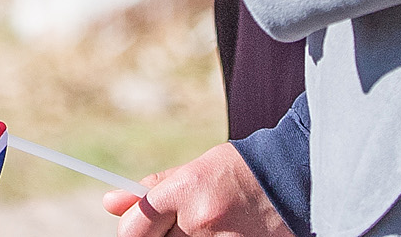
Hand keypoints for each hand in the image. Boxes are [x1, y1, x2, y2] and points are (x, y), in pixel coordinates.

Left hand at [102, 145, 294, 235]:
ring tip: (208, 226)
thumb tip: (109, 202)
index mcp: (186, 190)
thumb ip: (151, 190)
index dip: (130, 228)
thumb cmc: (236, 172)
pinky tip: (223, 233)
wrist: (291, 181)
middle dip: (159, 236)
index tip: (136, 227)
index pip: (134, 225)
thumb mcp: (192, 170)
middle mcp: (201, 220)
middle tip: (177, 225)